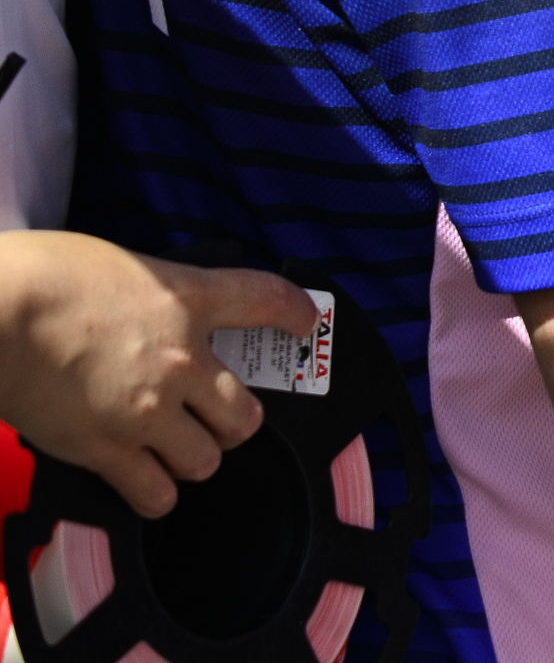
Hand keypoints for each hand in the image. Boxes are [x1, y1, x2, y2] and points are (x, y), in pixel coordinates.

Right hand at [0, 233, 318, 515]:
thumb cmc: (40, 277)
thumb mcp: (118, 265)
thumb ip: (151, 295)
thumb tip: (149, 309)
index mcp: (185, 299)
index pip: (265, 300)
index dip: (296, 313)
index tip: (307, 324)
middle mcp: (181, 359)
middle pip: (245, 414)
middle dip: (234, 422)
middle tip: (214, 419)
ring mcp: (147, 410)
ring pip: (205, 460)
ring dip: (194, 459)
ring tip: (175, 452)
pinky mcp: (106, 450)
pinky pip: (154, 493)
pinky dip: (154, 494)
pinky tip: (146, 484)